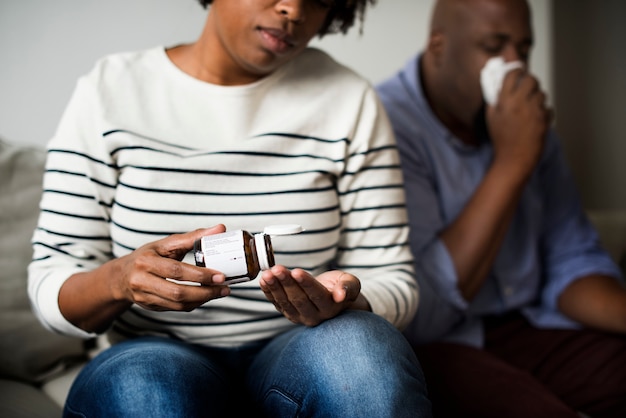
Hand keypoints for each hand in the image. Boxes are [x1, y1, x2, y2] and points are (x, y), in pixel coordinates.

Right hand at [113, 224, 229, 311]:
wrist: (122, 277)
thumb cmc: (149, 256)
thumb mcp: (166, 244)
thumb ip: (193, 237)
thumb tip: (220, 228)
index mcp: (145, 261)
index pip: (176, 270)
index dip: (200, 274)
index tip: (220, 275)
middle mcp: (142, 280)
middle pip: (177, 292)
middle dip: (205, 291)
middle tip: (224, 287)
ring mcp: (144, 297)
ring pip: (178, 304)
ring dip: (202, 300)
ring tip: (220, 292)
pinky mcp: (150, 307)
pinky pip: (176, 309)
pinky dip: (194, 304)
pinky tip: (205, 297)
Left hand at [259, 266, 360, 325]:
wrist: (332, 296)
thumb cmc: (341, 286)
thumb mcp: (351, 283)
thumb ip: (348, 287)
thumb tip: (341, 295)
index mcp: (329, 308)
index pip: (316, 295)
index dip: (306, 283)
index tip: (296, 271)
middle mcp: (314, 316)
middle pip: (298, 299)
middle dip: (286, 283)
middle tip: (277, 269)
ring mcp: (299, 316)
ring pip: (285, 302)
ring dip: (275, 287)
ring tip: (268, 274)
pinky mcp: (288, 312)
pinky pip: (277, 303)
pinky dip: (269, 291)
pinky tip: (263, 280)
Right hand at [487, 68, 552, 177]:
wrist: (513, 159)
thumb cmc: (502, 139)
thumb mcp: (492, 117)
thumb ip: (495, 99)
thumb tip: (499, 83)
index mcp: (504, 101)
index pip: (513, 74)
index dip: (517, 71)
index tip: (518, 73)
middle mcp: (519, 103)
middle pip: (531, 79)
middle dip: (530, 82)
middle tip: (527, 89)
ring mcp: (533, 111)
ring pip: (542, 94)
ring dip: (537, 99)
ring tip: (530, 111)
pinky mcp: (544, 119)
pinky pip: (548, 108)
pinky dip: (544, 113)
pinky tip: (535, 122)